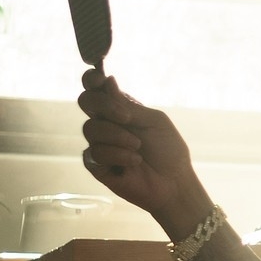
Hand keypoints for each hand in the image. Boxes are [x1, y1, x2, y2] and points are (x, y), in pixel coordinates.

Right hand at [76, 71, 209, 236]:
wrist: (174, 182)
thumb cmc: (169, 151)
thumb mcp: (154, 122)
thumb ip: (129, 106)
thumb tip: (108, 81)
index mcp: (120, 109)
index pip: (96, 88)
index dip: (92, 79)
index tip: (100, 78)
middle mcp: (106, 123)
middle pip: (86, 102)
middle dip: (104, 106)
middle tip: (127, 118)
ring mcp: (100, 144)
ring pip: (90, 128)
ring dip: (118, 136)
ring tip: (138, 147)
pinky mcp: (97, 166)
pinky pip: (94, 153)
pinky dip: (117, 155)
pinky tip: (134, 162)